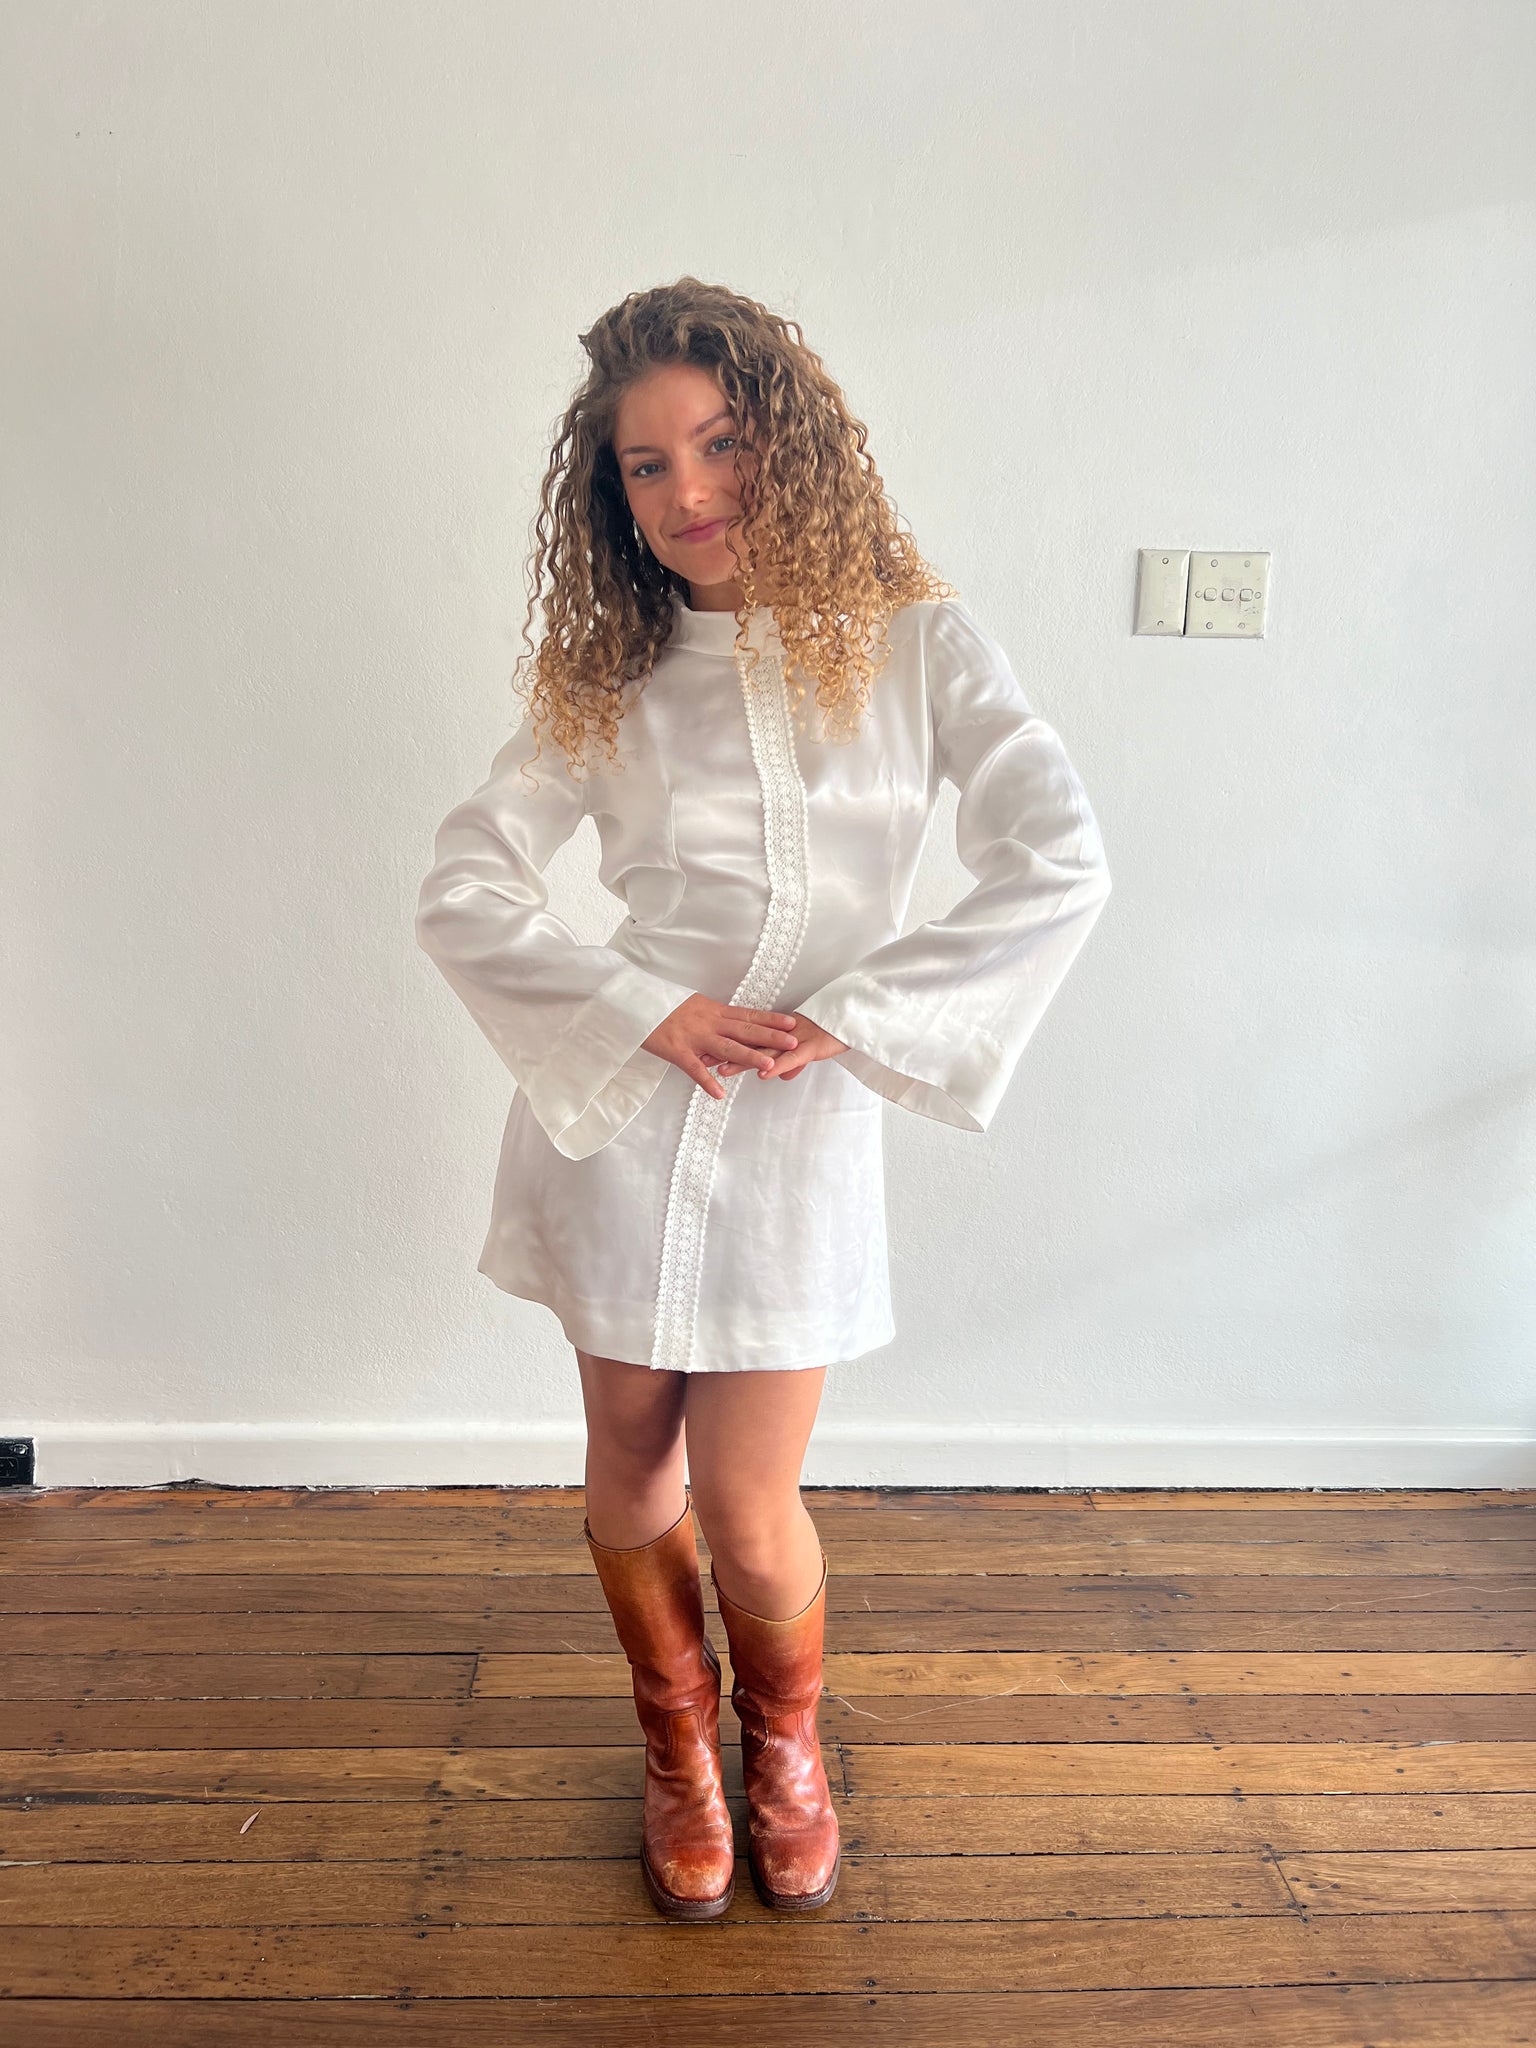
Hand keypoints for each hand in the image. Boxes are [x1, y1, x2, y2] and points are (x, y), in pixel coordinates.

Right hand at [643, 994, 802, 1102]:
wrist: (634, 1001)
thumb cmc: (662, 1005)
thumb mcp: (692, 1005)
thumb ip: (712, 1016)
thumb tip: (729, 1023)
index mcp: (713, 1010)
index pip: (748, 1015)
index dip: (771, 1019)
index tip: (792, 1023)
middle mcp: (708, 1022)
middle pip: (744, 1030)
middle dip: (771, 1037)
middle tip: (794, 1042)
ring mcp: (693, 1036)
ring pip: (726, 1048)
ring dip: (749, 1057)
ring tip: (769, 1066)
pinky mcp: (676, 1050)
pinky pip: (694, 1068)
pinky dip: (707, 1081)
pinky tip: (720, 1094)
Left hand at [712, 1012, 847, 1083]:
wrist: (852, 1021)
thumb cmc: (830, 1034)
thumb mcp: (807, 1053)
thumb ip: (792, 1063)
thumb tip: (780, 1076)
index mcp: (778, 1033)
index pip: (746, 1038)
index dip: (725, 1043)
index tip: (703, 1048)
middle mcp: (782, 1035)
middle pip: (748, 1044)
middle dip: (724, 1051)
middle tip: (701, 1058)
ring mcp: (795, 1040)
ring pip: (764, 1052)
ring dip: (742, 1061)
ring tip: (722, 1071)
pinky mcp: (810, 1047)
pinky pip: (791, 1059)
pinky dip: (776, 1067)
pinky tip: (762, 1074)